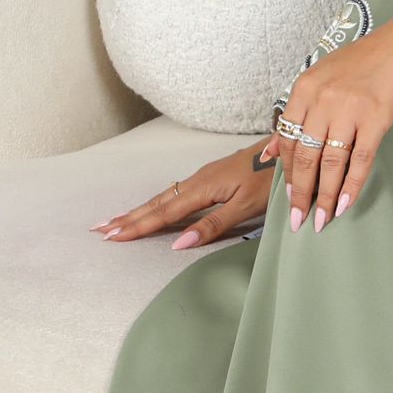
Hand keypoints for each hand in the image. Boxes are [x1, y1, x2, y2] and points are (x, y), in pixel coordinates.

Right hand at [91, 140, 280, 250]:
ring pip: (165, 196)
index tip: (113, 237)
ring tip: (118, 220)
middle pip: (157, 203)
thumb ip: (214, 225)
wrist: (291, 149)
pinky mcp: (212, 176)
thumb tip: (179, 243)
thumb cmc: (273, 179)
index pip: (164, 213)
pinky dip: (158, 202)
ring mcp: (205, 177)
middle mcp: (199, 180)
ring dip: (140, 210)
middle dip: (129, 217)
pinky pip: (177, 192)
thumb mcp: (247, 206)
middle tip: (101, 230)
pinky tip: (155, 207)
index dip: (138, 226)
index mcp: (204, 188)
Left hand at [272, 10, 392, 232]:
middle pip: (306, 155)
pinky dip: (352, 184)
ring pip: (330, 162)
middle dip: (301, 193)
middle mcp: (323, 99)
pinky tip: (345, 204)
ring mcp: (350, 109)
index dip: (288, 174)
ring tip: (321, 219)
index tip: (290, 198)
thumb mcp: (320, 80)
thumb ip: (296, 115)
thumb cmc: (362, 63)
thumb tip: (272, 153)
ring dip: (325, 196)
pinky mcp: (376, 118)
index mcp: (304, 88)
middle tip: (299, 220)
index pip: (289, 140)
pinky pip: (360, 159)